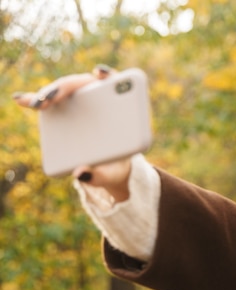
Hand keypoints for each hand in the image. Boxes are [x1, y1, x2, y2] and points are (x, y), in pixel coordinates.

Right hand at [12, 65, 132, 202]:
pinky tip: (21, 100)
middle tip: (51, 99)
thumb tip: (80, 173)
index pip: (116, 83)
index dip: (108, 75)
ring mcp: (82, 102)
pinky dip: (35, 99)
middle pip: (84, 84)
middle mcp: (101, 99)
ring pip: (66, 89)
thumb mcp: (110, 175)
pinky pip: (50, 101)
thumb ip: (99, 176)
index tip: (99, 74)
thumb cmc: (114, 168)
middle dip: (66, 88)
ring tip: (35, 103)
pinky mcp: (67, 109)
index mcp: (120, 109)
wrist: (109, 169)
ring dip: (49, 92)